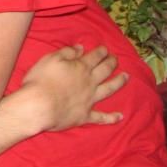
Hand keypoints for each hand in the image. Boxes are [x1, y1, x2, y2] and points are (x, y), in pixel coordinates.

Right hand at [8, 45, 126, 132]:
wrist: (39, 106)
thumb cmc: (41, 80)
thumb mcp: (50, 59)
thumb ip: (67, 52)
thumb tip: (81, 48)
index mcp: (80, 68)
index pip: (94, 57)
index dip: (101, 52)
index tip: (105, 49)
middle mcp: (89, 83)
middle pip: (105, 71)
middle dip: (111, 63)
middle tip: (116, 59)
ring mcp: (89, 100)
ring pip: (109, 90)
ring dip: (118, 83)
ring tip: (126, 77)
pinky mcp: (85, 116)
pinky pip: (101, 117)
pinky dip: (111, 118)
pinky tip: (120, 117)